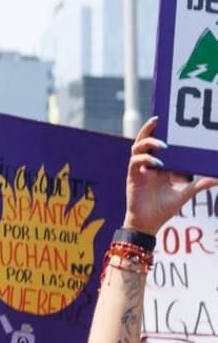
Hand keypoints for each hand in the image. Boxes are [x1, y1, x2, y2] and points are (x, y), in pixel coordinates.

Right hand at [123, 117, 217, 235]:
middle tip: (158, 119)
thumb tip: (217, 178)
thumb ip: (198, 184)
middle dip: (149, 129)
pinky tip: (158, 162)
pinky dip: (145, 158)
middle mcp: (148, 165)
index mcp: (159, 167)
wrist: (148, 223)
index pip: (160, 146)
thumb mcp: (184, 194)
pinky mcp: (133, 176)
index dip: (164, 134)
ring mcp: (139, 169)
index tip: (174, 124)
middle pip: (144, 141)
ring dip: (147, 141)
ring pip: (137, 147)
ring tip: (162, 143)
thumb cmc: (163, 209)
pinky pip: (135, 161)